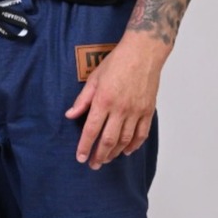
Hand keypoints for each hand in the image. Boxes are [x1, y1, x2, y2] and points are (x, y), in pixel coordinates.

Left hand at [65, 35, 166, 168]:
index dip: (85, 146)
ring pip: (125, 140)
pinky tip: (127, 151)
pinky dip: (134, 145)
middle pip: (108, 140)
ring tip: (107, 159)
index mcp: (104, 100)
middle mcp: (120, 109)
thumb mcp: (94, 78)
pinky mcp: (148, 110)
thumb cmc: (117, 62)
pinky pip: (142, 134)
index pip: (91, 130)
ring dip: (115, 152)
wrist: (143, 53)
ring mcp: (136, 111)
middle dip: (99, 155)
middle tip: (93, 165)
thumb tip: (70, 115)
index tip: (80, 157)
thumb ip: (82, 100)